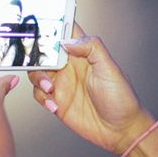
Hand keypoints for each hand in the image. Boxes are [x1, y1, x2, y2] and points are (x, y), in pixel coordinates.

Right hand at [28, 23, 153, 154]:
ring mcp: (62, 84)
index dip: (51, 26)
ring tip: (50, 89)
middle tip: (42, 65)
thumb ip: (91, 48)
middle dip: (36, 57)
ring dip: (39, 79)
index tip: (41, 26)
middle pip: (43, 53)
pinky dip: (42, 98)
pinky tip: (55, 105)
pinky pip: (39, 95)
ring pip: (37, 73)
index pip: (64, 33)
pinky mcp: (57, 101)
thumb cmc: (121, 98)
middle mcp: (69, 67)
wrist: (120, 130)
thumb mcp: (110, 68)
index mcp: (82, 54)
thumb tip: (67, 41)